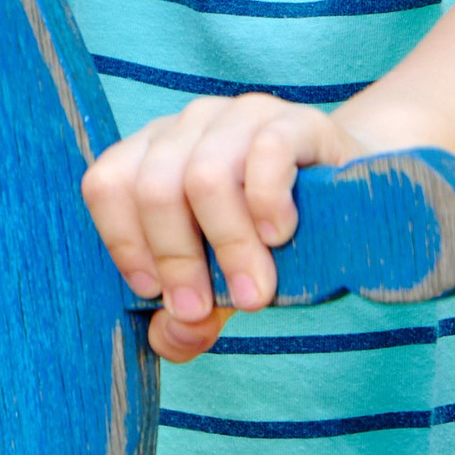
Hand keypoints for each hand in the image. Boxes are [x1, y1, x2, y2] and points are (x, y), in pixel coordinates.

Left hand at [81, 93, 351, 362]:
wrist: (347, 202)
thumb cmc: (264, 240)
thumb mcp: (219, 282)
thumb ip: (188, 319)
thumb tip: (174, 336)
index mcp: (153, 155)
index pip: (108, 185)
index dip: (125, 244)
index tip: (158, 293)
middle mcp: (188, 127)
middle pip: (155, 189)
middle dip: (179, 261)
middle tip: (208, 309)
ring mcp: (239, 117)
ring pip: (205, 175)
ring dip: (228, 246)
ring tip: (253, 290)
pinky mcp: (293, 122)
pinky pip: (266, 152)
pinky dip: (267, 203)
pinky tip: (280, 235)